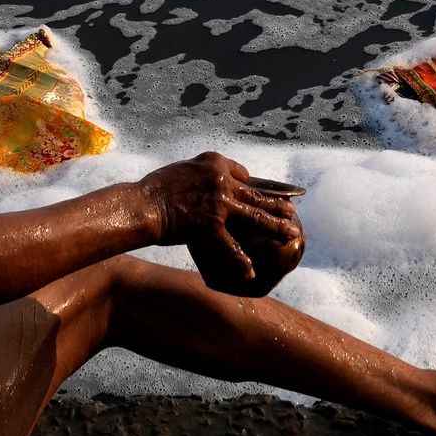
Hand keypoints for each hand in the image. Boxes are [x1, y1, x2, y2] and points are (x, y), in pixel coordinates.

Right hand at [149, 152, 302, 291]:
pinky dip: (241, 261)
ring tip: (292, 233)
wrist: (143, 205)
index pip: (242, 173)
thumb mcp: (184, 170)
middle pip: (256, 194)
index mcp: (215, 163)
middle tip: (292, 211)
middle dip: (276, 204)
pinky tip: (250, 272)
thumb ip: (203, 174)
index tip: (258, 191)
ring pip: (255, 216)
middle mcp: (222, 182)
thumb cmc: (156, 188)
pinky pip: (231, 246)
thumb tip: (213, 179)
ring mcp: (220, 205)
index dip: (250, 184)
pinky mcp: (212, 227)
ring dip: (276, 226)